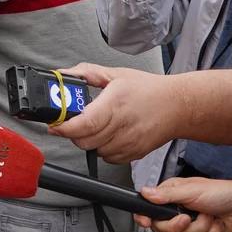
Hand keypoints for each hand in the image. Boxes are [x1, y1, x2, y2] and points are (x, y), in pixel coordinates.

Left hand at [45, 63, 173, 163]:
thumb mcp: (116, 74)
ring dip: (88, 141)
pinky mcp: (134, 153)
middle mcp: (122, 125)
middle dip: (73, 133)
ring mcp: (129, 142)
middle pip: (85, 141)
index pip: (84, 123)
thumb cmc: (148, 89)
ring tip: (96, 127)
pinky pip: (109, 158)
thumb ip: (87, 72)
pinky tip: (109, 135)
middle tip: (73, 123)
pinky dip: (103, 149)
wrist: (177, 106)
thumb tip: (63, 73)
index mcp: (115, 103)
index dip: (65, 127)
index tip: (54, 125)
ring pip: (95, 151)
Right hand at [136, 178, 231, 231]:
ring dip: (199, 227)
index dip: (145, 217)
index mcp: (172, 195)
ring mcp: (189, 223)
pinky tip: (216, 223)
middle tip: (187, 217)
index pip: (149, 208)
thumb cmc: (220, 192)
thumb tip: (144, 193)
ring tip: (209, 216)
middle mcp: (178, 209)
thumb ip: (167, 195)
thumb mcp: (192, 191)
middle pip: (163, 228)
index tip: (145, 222)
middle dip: (177, 225)